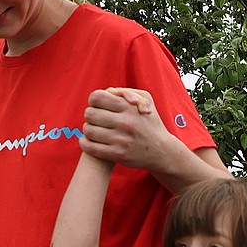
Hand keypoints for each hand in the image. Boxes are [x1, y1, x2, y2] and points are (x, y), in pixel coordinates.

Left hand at [80, 87, 197, 176]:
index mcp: (129, 107)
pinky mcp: (117, 154)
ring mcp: (121, 140)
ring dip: (88, 129)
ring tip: (93, 129)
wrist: (161, 150)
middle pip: (90, 114)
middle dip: (90, 115)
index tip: (97, 105)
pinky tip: (87, 141)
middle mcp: (125, 122)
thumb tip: (108, 92)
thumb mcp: (145, 100)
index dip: (94, 100)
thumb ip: (125, 92)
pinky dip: (84, 143)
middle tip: (94, 118)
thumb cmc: (149, 122)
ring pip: (88, 130)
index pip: (97, 97)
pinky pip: (90, 147)